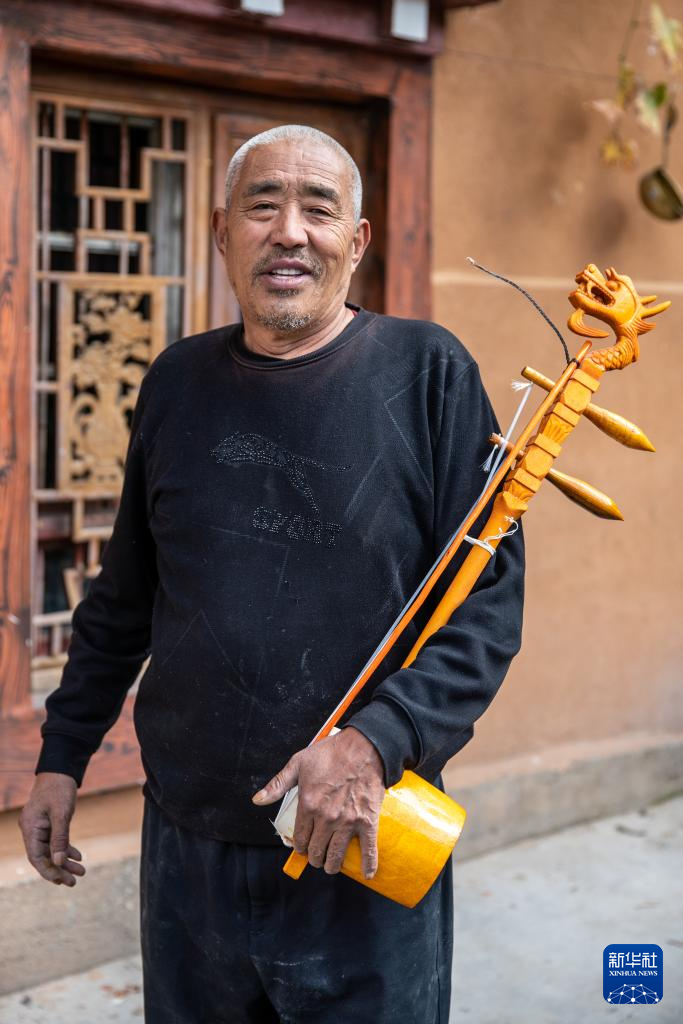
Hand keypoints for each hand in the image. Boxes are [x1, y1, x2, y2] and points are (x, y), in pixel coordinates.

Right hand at [18, 773, 84, 886]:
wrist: (59, 771)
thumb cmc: (59, 789)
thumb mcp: (61, 813)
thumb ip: (60, 838)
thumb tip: (59, 861)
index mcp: (30, 828)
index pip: (36, 857)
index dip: (48, 871)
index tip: (60, 881)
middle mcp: (32, 830)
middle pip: (44, 856)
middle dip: (59, 870)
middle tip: (74, 882)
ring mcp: (39, 827)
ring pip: (51, 850)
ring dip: (65, 861)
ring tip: (81, 872)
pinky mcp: (48, 824)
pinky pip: (55, 841)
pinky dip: (66, 849)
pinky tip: (78, 856)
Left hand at [253, 727, 384, 877]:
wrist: (364, 747)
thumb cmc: (331, 753)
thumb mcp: (298, 763)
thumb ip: (278, 784)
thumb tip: (257, 799)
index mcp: (308, 804)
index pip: (299, 838)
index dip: (299, 846)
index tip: (302, 847)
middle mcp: (326, 817)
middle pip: (316, 851)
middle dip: (314, 858)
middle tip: (316, 856)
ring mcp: (347, 822)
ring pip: (336, 856)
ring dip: (332, 865)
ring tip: (331, 865)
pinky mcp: (367, 822)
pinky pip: (368, 849)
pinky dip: (368, 865)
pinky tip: (367, 874)